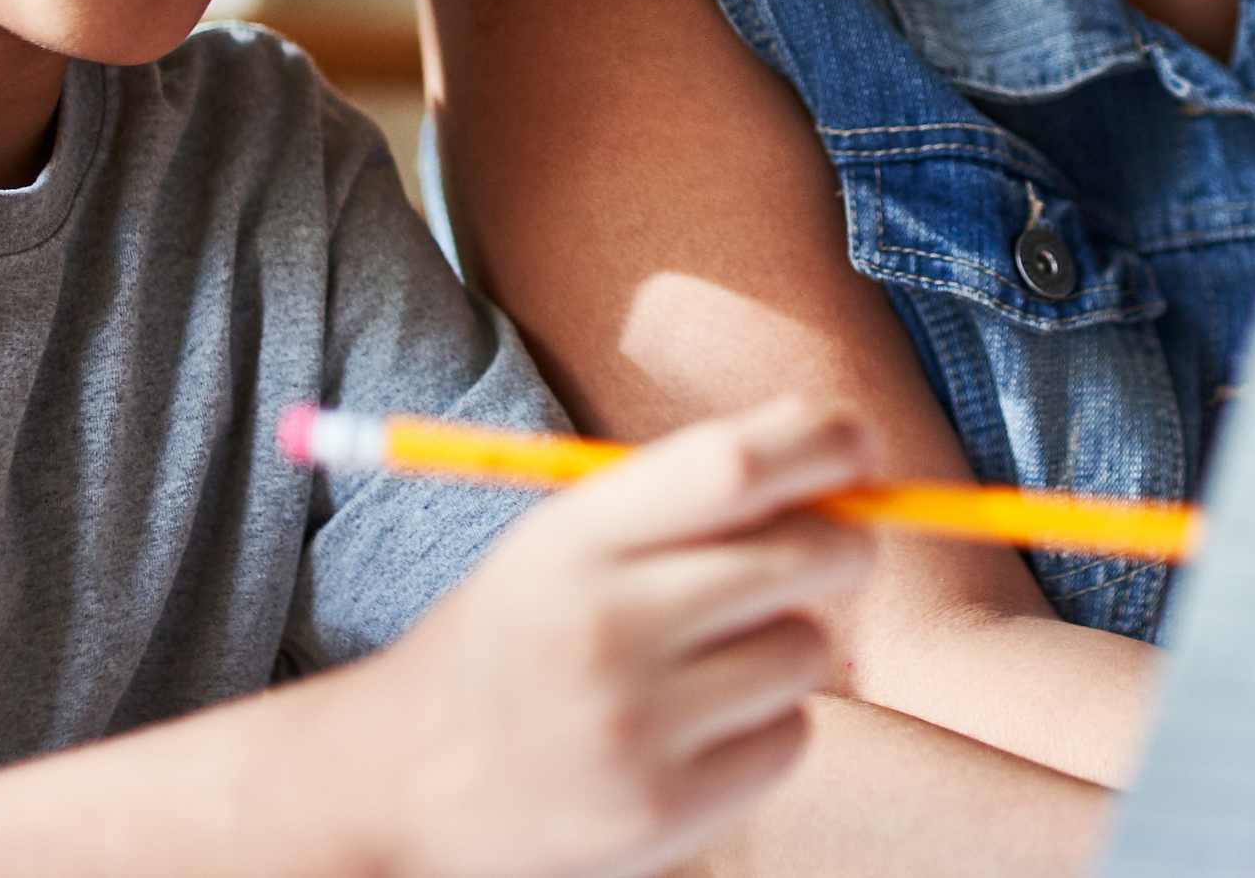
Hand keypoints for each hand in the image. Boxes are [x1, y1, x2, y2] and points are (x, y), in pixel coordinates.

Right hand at [341, 396, 878, 877]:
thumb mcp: (560, 545)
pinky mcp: (666, 812)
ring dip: (788, 643)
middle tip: (829, 546)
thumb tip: (843, 457)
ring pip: (806, 650)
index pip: (730, 468)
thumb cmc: (511, 642)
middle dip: (842, 541)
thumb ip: (680, 500)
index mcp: (570, 541)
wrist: (397, 785)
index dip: (819, 441)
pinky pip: (791, 739)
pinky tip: (700, 726)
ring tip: (715, 659)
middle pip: (801, 555)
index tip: (858, 441)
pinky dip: (769, 726)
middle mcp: (604, 628)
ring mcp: (638, 728)